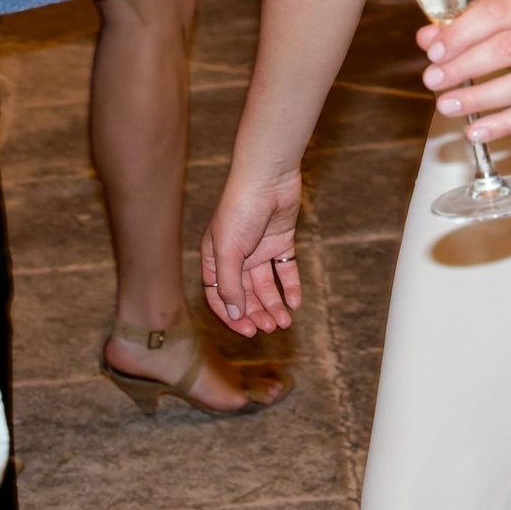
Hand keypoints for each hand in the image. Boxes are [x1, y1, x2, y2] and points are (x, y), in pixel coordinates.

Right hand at [200, 165, 304, 335]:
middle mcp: (236, 255)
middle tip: (271, 328)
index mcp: (215, 257)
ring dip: (274, 304)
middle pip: (245, 293)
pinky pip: (285, 269)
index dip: (232, 315)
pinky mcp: (280, 240)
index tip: (248, 332)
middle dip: (257, 312)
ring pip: (266, 285)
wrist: (268, 178)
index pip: (219, 294)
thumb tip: (235, 312)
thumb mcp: (229, 251)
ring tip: (285, 322)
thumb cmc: (240, 210)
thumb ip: (231, 284)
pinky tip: (295, 301)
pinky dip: (290, 286)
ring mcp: (259, 248)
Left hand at [422, 0, 510, 139]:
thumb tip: (429, 41)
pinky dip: (506, 125)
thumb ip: (474, 17)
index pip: (499, 12)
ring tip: (447, 106)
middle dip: (464, 68)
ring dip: (481, 99)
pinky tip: (477, 129)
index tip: (435, 52)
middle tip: (433, 80)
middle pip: (509, 50)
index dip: (461, 34)